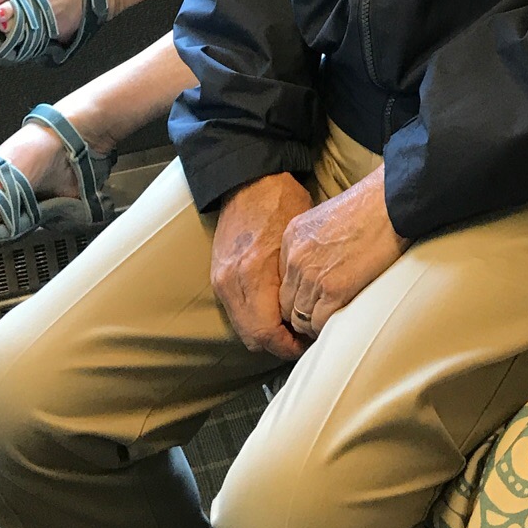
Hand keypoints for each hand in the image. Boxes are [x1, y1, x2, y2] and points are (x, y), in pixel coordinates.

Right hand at [210, 170, 312, 359]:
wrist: (250, 181)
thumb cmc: (282, 205)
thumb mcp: (300, 244)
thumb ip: (299, 284)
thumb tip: (310, 317)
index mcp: (254, 272)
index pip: (267, 333)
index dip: (289, 346)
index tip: (308, 342)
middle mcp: (232, 281)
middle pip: (252, 338)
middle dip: (277, 345)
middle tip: (301, 339)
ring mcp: (220, 279)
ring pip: (242, 329)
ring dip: (264, 334)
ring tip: (289, 326)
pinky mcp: (217, 275)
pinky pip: (235, 312)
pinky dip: (252, 319)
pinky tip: (272, 311)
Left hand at [279, 166, 407, 337]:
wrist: (389, 206)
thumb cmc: (369, 209)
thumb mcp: (326, 219)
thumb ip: (313, 244)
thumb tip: (319, 267)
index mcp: (292, 238)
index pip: (283, 280)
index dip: (297, 294)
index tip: (311, 300)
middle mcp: (296, 258)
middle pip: (286, 302)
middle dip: (302, 313)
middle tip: (320, 317)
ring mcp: (313, 276)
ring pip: (300, 317)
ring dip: (315, 323)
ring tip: (332, 322)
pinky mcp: (334, 290)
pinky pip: (319, 322)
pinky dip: (328, 327)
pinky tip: (341, 320)